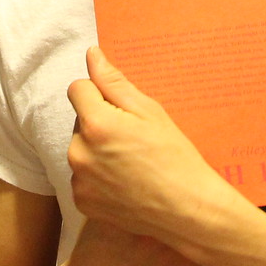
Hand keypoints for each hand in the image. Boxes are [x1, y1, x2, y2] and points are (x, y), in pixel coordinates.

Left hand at [66, 46, 243, 241]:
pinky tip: (124, 183)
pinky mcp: (82, 202)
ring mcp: (79, 181)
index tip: (121, 109)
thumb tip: (91, 55)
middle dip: (99, 124)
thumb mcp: (150, 112)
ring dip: (97, 151)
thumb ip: (114, 82)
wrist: (187, 210)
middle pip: (79, 122)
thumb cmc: (174, 157)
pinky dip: (98, 178)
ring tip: (130, 164)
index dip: (99, 94)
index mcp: (96, 125)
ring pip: (81, 150)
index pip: (78, 90)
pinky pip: (83, 178)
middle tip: (132, 140)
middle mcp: (79, 152)